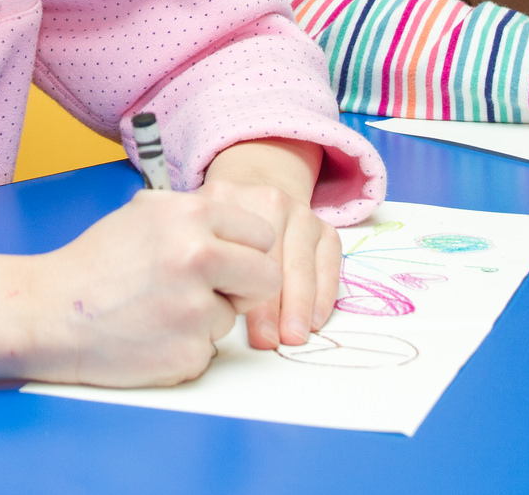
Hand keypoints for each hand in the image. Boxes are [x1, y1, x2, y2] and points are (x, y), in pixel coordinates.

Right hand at [23, 189, 280, 387]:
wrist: (50, 312)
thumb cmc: (96, 263)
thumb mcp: (145, 213)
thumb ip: (196, 214)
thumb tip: (240, 222)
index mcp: (191, 217)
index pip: (263, 235)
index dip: (248, 251)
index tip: (231, 261)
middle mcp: (198, 257)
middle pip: (267, 279)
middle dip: (246, 288)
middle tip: (212, 291)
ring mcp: (195, 310)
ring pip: (233, 318)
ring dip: (206, 318)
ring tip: (159, 310)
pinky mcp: (188, 354)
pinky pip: (208, 351)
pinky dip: (184, 346)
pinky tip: (150, 334)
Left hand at [197, 138, 338, 349]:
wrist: (255, 186)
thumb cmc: (220, 226)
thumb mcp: (199, 231)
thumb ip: (200, 263)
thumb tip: (211, 316)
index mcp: (228, 200)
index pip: (238, 254)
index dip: (247, 298)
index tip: (254, 335)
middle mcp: (269, 201)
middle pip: (274, 260)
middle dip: (275, 307)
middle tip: (274, 341)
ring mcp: (300, 212)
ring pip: (303, 264)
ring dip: (301, 305)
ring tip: (295, 336)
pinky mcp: (323, 226)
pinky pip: (329, 262)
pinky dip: (324, 293)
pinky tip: (315, 320)